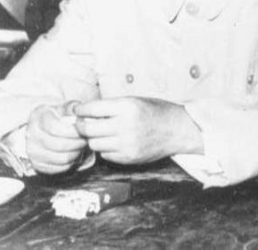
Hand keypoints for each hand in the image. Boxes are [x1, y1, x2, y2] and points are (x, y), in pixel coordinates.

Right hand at [26, 101, 87, 173]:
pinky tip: (73, 153)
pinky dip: (70, 163)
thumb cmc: (59, 116)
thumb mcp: (65, 107)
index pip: (56, 127)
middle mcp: (31, 134)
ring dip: (76, 153)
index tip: (84, 131)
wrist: (44, 129)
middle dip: (78, 143)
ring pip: (61, 158)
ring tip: (81, 146)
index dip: (74, 131)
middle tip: (86, 140)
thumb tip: (82, 112)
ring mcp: (32, 150)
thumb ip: (73, 108)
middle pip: (59, 145)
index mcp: (38, 116)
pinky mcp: (37, 164)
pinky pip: (58, 168)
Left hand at [73, 97, 202, 164]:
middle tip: (83, 123)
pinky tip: (114, 142)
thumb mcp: (135, 100)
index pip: (92, 109)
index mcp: (127, 107)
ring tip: (101, 133)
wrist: (178, 130)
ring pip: (94, 144)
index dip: (80, 110)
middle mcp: (125, 125)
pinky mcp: (129, 157)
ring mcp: (127, 144)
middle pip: (88, 129)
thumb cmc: (157, 112)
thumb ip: (112, 107)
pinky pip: (106, 155)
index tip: (78, 111)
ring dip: (93, 139)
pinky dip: (106, 149)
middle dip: (81, 126)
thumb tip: (85, 112)